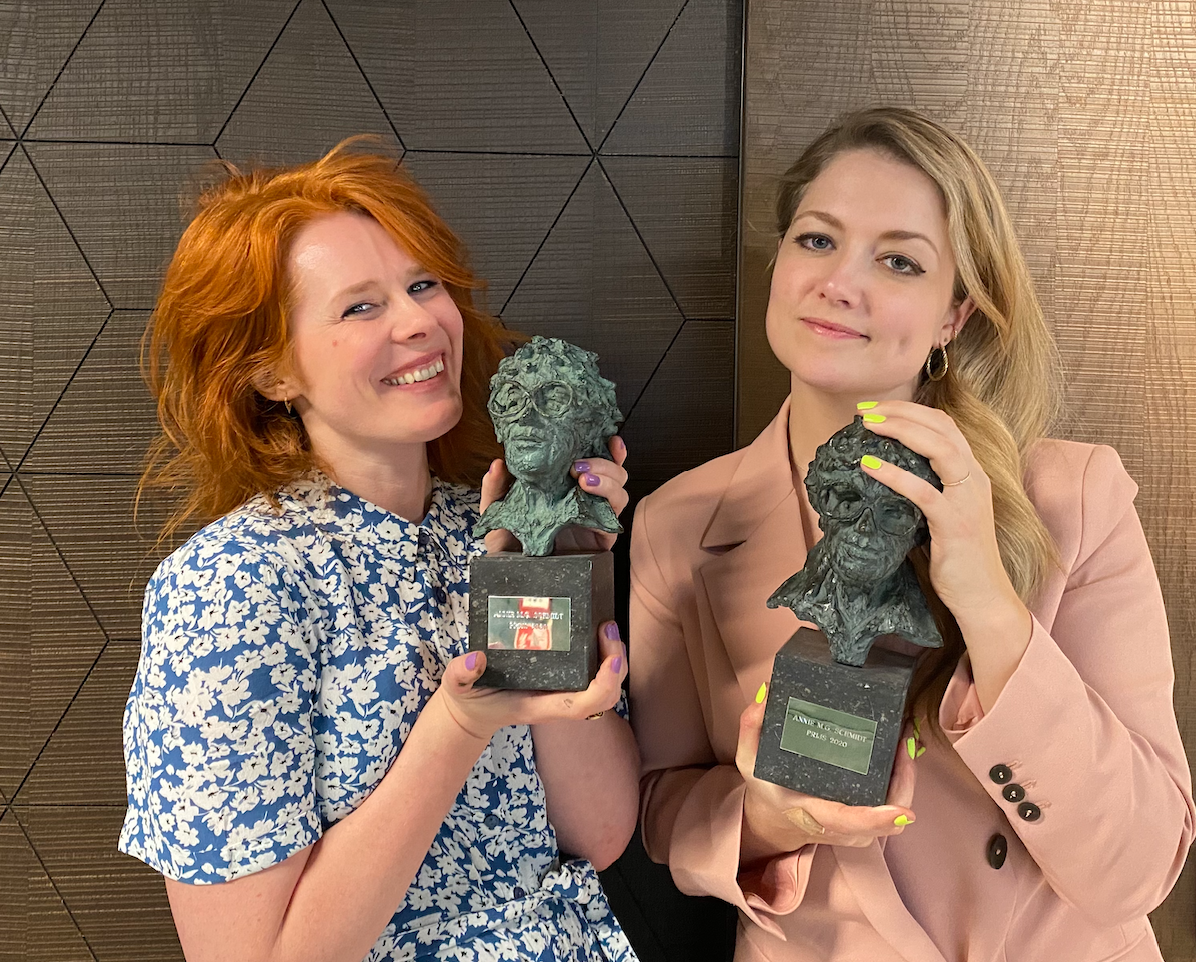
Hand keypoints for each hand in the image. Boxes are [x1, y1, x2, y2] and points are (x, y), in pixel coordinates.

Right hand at [435, 621, 627, 739]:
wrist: (472, 713)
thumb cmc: (470, 700)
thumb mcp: (456, 687)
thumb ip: (461, 674)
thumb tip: (477, 657)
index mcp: (537, 706)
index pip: (581, 706)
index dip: (603, 686)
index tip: (611, 659)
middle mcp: (556, 703)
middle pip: (602, 696)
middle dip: (615, 664)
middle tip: (607, 627)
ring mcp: (561, 695)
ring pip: (603, 687)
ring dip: (613, 659)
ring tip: (607, 627)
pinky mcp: (561, 683)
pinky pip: (593, 676)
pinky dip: (602, 657)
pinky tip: (596, 632)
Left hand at [480, 436, 629, 553]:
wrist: (511, 577)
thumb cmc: (508, 542)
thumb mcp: (496, 511)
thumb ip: (496, 488)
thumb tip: (498, 463)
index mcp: (566, 487)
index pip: (594, 463)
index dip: (606, 448)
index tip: (606, 436)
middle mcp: (585, 500)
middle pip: (615, 474)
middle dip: (605, 463)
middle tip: (578, 465)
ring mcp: (595, 519)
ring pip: (620, 493)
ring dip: (608, 480)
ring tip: (583, 479)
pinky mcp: (601, 540)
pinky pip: (614, 519)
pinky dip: (608, 502)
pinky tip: (591, 496)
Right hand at [735, 685, 915, 859]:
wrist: (775, 820)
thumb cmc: (768, 790)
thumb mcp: (749, 760)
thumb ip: (751, 727)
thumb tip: (767, 693)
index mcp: (811, 812)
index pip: (846, 821)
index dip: (875, 818)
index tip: (901, 811)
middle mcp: (840, 827)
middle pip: (885, 818)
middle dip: (904, 781)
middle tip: (903, 740)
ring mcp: (857, 829)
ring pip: (895, 810)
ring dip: (907, 778)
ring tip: (904, 738)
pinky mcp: (867, 824)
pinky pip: (894, 805)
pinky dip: (903, 781)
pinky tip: (900, 752)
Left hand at [855, 401, 1026, 627]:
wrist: (982, 596)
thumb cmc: (956, 558)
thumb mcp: (941, 514)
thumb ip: (924, 490)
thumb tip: (882, 473)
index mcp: (972, 474)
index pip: (944, 426)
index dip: (911, 411)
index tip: (875, 409)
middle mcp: (975, 479)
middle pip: (942, 428)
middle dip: (902, 411)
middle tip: (864, 411)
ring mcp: (968, 500)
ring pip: (940, 449)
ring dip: (901, 431)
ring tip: (868, 426)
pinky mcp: (955, 524)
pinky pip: (923, 492)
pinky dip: (894, 475)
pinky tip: (868, 466)